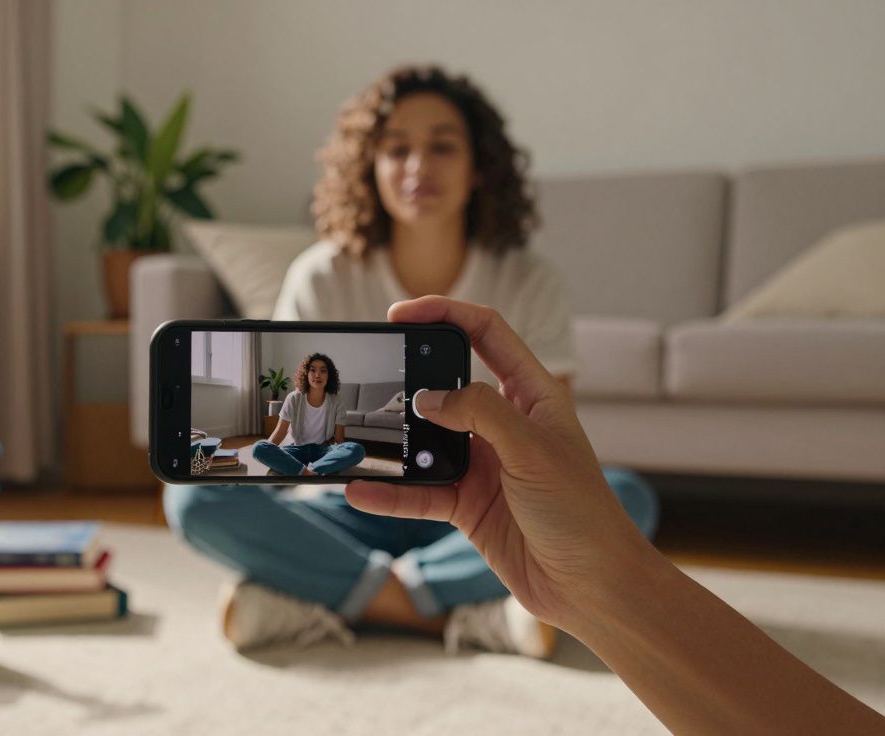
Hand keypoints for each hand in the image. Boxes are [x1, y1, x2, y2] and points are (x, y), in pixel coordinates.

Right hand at [345, 297, 653, 628]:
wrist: (591, 587)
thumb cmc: (583, 514)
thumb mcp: (533, 450)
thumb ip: (480, 414)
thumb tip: (427, 398)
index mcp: (533, 395)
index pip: (486, 334)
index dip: (445, 314)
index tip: (401, 314)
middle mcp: (505, 424)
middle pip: (446, 384)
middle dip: (409, 377)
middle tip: (373, 374)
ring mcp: (483, 464)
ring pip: (425, 441)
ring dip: (393, 441)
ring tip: (359, 438)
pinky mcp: (466, 504)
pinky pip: (418, 491)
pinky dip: (390, 493)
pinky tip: (362, 491)